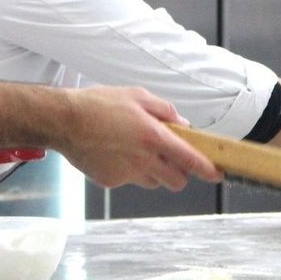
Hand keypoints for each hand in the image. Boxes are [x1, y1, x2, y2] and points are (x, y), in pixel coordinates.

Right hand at [57, 86, 222, 190]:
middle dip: (180, 174)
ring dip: (154, 172)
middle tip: (171, 159)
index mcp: (153, 136)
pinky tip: (114, 153)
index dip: (208, 170)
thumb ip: (165, 110)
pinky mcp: (111, 181)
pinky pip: (129, 180)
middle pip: (176, 181)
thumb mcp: (137, 96)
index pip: (190, 160)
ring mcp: (127, 174)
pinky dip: (128, 170)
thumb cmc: (98, 104)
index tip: (217, 173)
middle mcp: (143, 159)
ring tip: (136, 151)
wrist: (63, 121)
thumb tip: (183, 125)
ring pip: (153, 183)